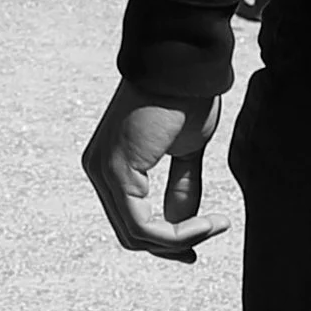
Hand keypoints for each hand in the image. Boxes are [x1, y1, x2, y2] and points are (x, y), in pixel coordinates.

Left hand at [82, 80, 229, 261]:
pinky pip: (142, 224)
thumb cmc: (186, 99)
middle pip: (130, 233)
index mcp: (108, 164)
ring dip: (180, 240)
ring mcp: (102, 169)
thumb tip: (182, 225)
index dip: (167, 239)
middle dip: (173, 245)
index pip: (129, 219)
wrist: (184, 66)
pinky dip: (177, 233)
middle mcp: (96, 169)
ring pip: (136, 234)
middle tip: (211, 234)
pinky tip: (207, 223)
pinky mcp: (116, 170)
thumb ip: (180, 188)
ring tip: (214, 225)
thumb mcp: (184, 152)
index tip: (205, 234)